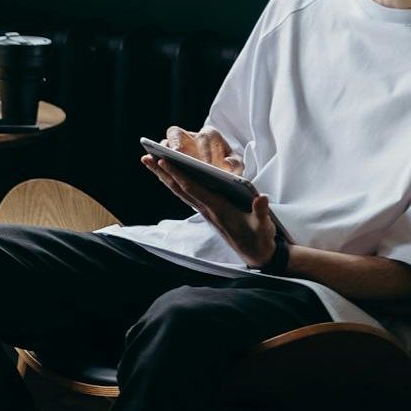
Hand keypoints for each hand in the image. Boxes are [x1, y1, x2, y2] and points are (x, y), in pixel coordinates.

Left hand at [141, 154, 280, 267]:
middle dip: (162, 172)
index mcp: (218, 209)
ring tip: (150, 161)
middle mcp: (207, 209)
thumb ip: (262, 212)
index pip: (193, 189)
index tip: (164, 161)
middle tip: (146, 156)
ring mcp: (205, 211)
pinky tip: (167, 175)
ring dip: (164, 176)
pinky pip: (186, 195)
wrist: (256, 253)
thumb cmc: (259, 236)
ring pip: (179, 191)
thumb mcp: (264, 226)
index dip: (178, 175)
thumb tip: (261, 198)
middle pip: (179, 188)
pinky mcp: (207, 212)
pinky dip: (174, 183)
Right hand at [162, 125, 242, 175]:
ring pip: (165, 144)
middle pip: (177, 133)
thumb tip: (226, 164)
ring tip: (161, 163)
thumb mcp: (237, 165)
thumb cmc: (229, 165)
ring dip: (162, 152)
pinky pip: (161, 158)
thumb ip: (235, 164)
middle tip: (176, 154)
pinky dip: (159, 163)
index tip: (206, 165)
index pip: (204, 138)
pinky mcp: (171, 158)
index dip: (205, 151)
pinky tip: (160, 173)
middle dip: (175, 143)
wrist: (222, 170)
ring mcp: (178, 147)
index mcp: (209, 135)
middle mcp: (190, 137)